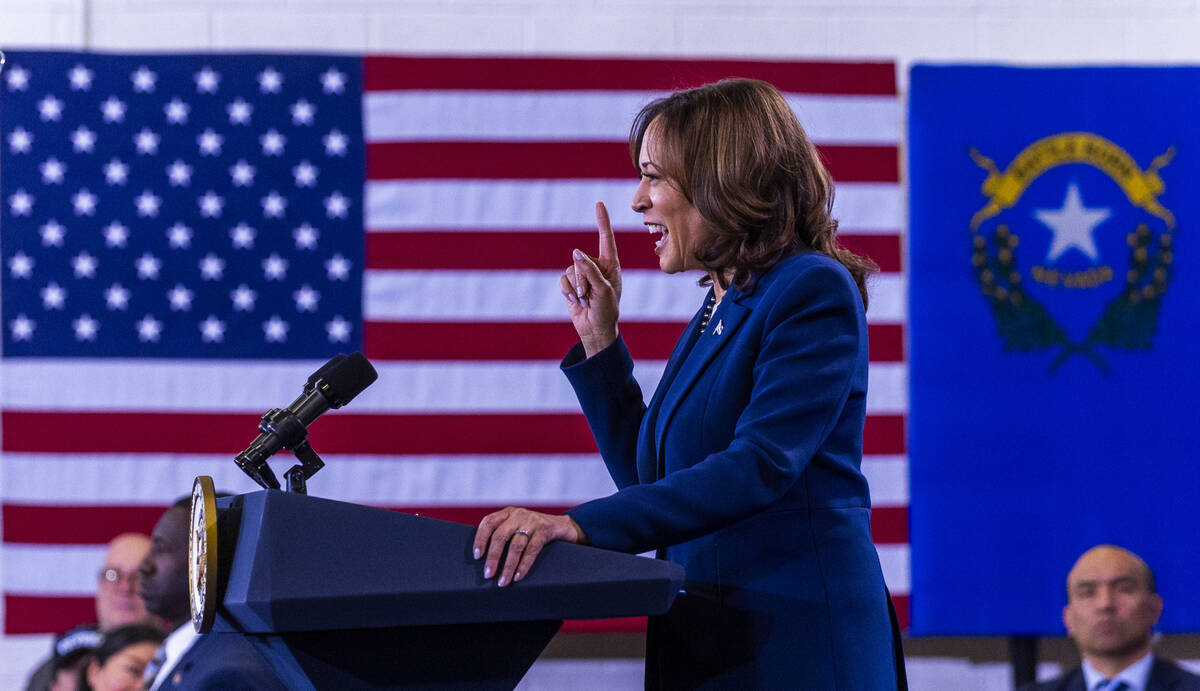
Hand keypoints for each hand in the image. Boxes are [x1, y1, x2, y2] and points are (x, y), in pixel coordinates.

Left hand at [473, 507, 584, 586]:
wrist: (565, 527)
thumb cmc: (536, 532)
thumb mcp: (518, 528)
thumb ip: (505, 536)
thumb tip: (486, 562)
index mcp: (508, 513)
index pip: (488, 522)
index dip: (480, 539)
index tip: (477, 556)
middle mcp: (518, 514)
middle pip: (500, 535)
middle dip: (493, 557)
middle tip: (488, 575)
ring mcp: (532, 521)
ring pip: (516, 545)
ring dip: (508, 565)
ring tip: (502, 581)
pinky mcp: (546, 529)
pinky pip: (532, 549)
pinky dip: (524, 564)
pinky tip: (518, 576)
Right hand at [561, 202, 621, 356]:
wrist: (595, 329)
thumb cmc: (606, 310)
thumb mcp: (603, 289)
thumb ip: (590, 270)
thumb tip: (575, 252)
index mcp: (610, 264)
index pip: (606, 238)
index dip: (602, 220)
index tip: (599, 203)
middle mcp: (596, 266)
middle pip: (580, 259)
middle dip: (583, 278)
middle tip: (590, 295)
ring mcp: (582, 275)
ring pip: (570, 270)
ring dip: (577, 288)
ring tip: (585, 300)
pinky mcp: (571, 284)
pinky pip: (563, 280)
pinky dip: (568, 291)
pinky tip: (576, 301)